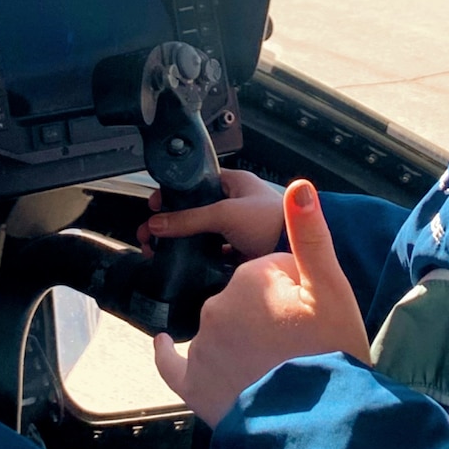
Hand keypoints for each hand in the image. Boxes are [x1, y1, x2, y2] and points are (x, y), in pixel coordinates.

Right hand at [140, 166, 286, 260]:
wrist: (298, 254)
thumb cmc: (273, 222)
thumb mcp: (225, 213)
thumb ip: (189, 218)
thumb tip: (157, 224)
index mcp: (234, 183)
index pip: (195, 183)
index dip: (173, 194)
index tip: (154, 207)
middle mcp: (236, 203)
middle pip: (194, 211)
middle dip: (171, 223)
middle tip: (150, 234)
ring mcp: (238, 228)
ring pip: (202, 234)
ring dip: (183, 242)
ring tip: (161, 251)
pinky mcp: (240, 251)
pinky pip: (212, 254)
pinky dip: (198, 259)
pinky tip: (185, 265)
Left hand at [153, 181, 370, 426]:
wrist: (315, 424)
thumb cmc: (329, 354)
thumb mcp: (331, 288)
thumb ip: (311, 235)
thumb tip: (301, 187)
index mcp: (251, 279)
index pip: (271, 273)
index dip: (294, 290)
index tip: (311, 313)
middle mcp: (218, 307)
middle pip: (244, 300)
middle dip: (266, 315)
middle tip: (297, 344)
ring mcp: (202, 346)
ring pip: (219, 329)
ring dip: (240, 339)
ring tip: (274, 365)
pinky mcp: (193, 383)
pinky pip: (172, 362)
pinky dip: (168, 353)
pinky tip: (165, 345)